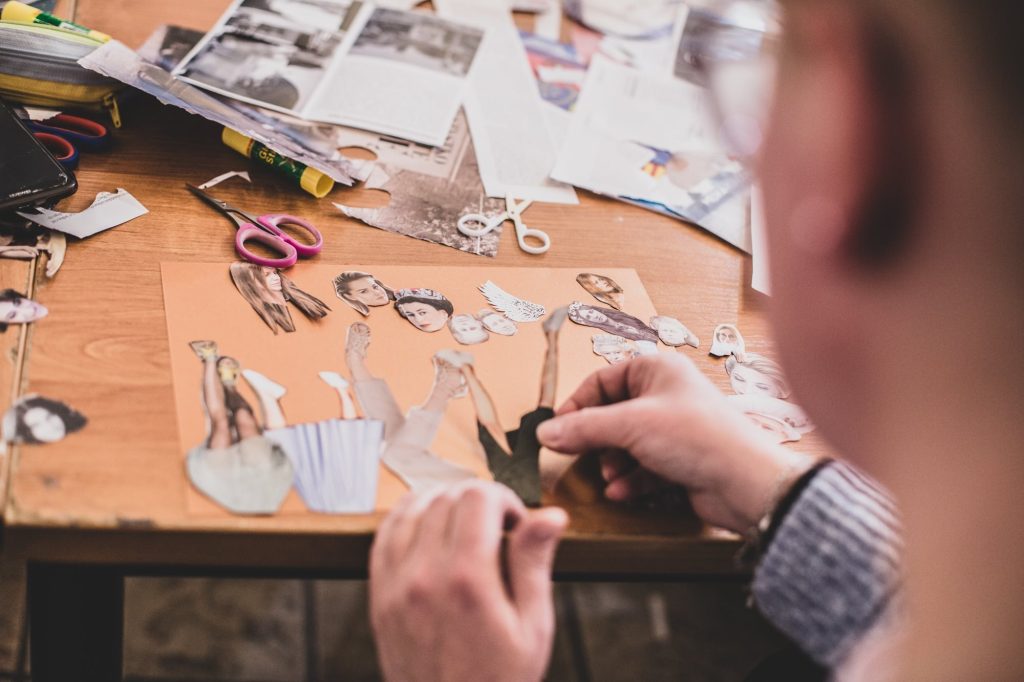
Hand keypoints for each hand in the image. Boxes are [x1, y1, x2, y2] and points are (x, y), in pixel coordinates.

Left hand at [370, 481, 568, 681]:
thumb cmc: (498, 680)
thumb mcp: (532, 626)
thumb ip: (534, 563)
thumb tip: (551, 515)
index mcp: (467, 579)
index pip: (478, 497)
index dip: (504, 498)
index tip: (516, 522)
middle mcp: (425, 575)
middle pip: (446, 497)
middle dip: (477, 500)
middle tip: (496, 526)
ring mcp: (396, 585)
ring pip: (412, 507)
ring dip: (442, 503)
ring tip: (465, 526)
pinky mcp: (380, 596)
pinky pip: (384, 535)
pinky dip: (407, 518)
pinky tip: (428, 527)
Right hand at [537, 355, 811, 532]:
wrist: (746, 483)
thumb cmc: (698, 437)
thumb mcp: (630, 426)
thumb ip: (584, 428)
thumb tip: (545, 432)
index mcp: (657, 370)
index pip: (602, 379)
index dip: (577, 404)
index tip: (558, 429)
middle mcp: (666, 395)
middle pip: (612, 413)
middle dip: (596, 438)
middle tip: (577, 454)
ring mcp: (674, 429)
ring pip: (626, 443)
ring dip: (612, 462)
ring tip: (608, 476)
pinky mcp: (680, 460)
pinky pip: (642, 466)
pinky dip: (630, 479)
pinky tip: (622, 492)